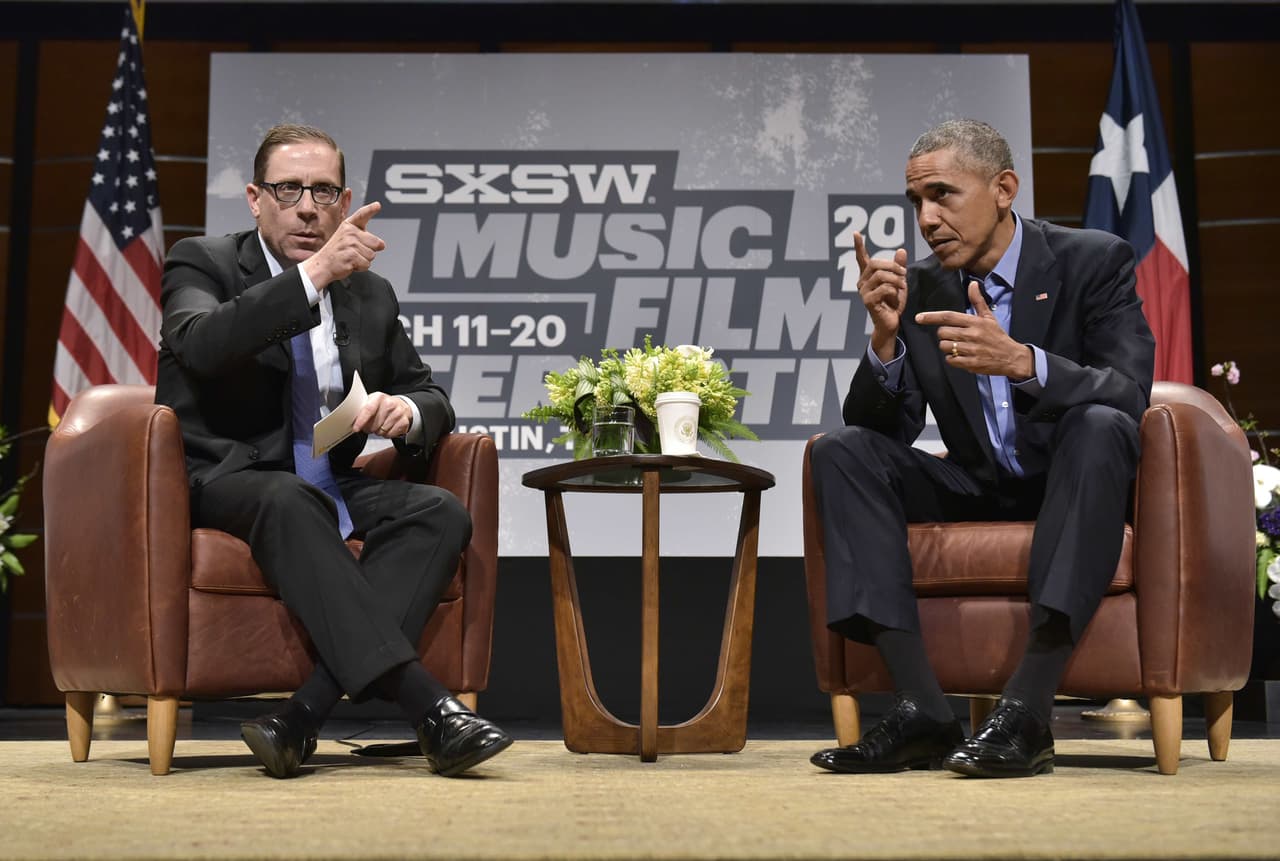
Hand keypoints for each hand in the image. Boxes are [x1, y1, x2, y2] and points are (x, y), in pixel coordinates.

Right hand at [302, 202, 386, 289]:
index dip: (370, 209)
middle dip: (370, 251)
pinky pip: (366, 264)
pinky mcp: (351, 256)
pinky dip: (360, 267)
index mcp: (349, 226)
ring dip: (364, 260)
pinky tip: (350, 264)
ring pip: (372, 255)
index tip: (377, 205)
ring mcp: (350, 244)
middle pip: (376, 243)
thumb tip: (382, 244)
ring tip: (351, 258)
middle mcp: (350, 232)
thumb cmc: (336, 252)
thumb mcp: (346, 238)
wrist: (322, 265)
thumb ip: (364, 238)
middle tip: (354, 252)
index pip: (362, 215)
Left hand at [353, 391, 411, 438]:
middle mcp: (390, 404)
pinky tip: (387, 427)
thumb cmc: (383, 406)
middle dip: (369, 428)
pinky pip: (390, 434)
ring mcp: (398, 413)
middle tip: (371, 425)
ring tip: (380, 424)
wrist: (401, 406)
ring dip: (378, 431)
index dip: (361, 420)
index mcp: (379, 397)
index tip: (356, 428)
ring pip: (381, 431)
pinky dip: (386, 434)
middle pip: (374, 424)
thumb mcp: (371, 402)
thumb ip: (362, 410)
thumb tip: (350, 419)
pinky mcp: (404, 422)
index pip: (368, 410)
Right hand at [853, 232, 908, 363]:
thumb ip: (899, 267)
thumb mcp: (899, 282)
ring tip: (902, 286)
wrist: (890, 323)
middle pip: (876, 264)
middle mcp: (862, 282)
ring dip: (896, 280)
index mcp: (868, 277)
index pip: (861, 258)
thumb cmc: (893, 304)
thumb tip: (901, 250)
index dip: (858, 246)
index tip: (856, 233)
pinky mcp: (868, 301)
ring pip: (881, 275)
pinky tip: (896, 297)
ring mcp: (863, 292)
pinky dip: (894, 291)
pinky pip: (884, 288)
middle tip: (904, 273)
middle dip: (893, 266)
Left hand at [915, 280, 1034, 378]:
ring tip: (959, 346)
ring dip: (947, 347)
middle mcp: (972, 334)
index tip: (919, 318)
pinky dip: (952, 359)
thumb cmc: (997, 336)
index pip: (948, 317)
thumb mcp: (988, 318)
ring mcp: (971, 349)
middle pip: (942, 333)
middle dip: (944, 335)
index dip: (931, 317)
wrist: (1012, 357)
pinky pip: (950, 360)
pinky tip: (961, 356)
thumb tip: (973, 284)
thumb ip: (978, 301)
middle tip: (954, 336)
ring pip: (945, 346)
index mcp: (975, 322)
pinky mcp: (971, 363)